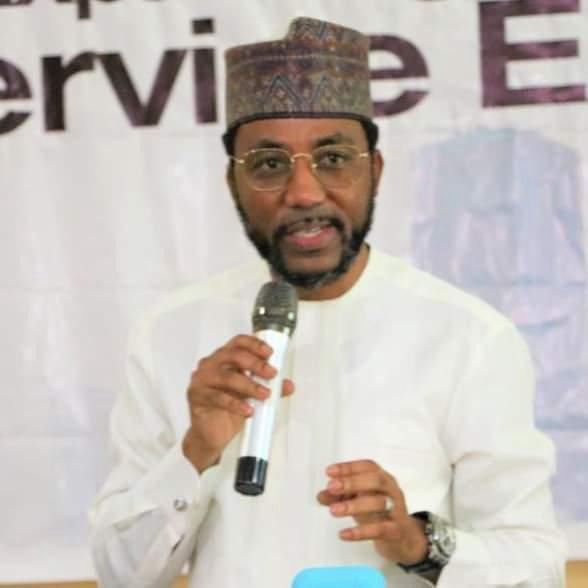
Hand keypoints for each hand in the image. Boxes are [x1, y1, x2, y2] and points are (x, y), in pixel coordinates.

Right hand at [183, 335, 294, 472]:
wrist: (211, 434)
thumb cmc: (229, 409)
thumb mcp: (252, 395)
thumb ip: (269, 386)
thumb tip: (288, 385)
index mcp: (224, 358)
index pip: (238, 342)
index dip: (254, 344)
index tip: (269, 353)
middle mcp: (210, 364)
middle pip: (233, 355)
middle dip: (256, 364)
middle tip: (271, 374)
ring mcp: (201, 380)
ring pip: (226, 377)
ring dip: (249, 385)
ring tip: (264, 394)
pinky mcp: (197, 397)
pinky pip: (218, 398)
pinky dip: (235, 404)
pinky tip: (248, 410)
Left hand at [317, 459, 427, 564]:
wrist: (403, 538)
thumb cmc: (377, 512)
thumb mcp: (357, 500)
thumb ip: (338, 496)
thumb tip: (321, 495)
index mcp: (382, 478)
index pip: (368, 466)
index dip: (349, 467)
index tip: (330, 471)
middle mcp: (392, 490)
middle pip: (376, 480)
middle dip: (352, 482)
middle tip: (331, 487)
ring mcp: (397, 510)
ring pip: (380, 503)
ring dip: (354, 505)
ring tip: (333, 510)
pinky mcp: (397, 531)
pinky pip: (381, 529)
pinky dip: (361, 532)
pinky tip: (344, 534)